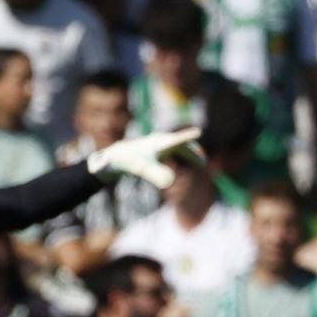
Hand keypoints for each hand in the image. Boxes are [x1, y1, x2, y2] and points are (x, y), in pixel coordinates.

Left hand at [86, 127, 202, 189]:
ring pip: (177, 147)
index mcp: (162, 142)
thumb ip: (156, 174)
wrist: (114, 157)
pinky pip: (171, 149)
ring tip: (199, 162)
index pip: (179, 141)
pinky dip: (179, 154)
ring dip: (188, 153)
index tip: (197, 132)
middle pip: (182, 145)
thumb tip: (168, 183)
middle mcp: (161, 140)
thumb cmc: (130, 162)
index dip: (188, 137)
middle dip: (193, 153)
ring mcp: (156, 143)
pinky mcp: (152, 148)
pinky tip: (180, 161)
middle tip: (203, 163)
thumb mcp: (143, 169)